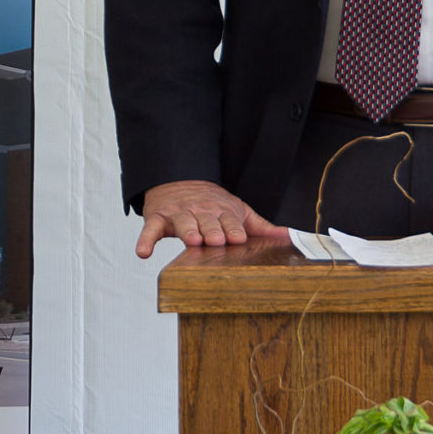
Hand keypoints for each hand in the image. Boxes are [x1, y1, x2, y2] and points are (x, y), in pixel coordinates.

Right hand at [135, 180, 287, 258]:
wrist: (179, 180)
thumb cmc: (213, 204)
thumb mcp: (238, 211)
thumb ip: (261, 227)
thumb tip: (289, 237)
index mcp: (222, 212)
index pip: (230, 223)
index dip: (232, 231)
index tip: (237, 239)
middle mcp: (201, 211)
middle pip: (207, 223)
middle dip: (211, 231)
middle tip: (215, 240)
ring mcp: (178, 214)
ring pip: (183, 223)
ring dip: (187, 231)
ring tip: (192, 241)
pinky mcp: (158, 218)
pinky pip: (150, 229)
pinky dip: (145, 240)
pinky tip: (143, 253)